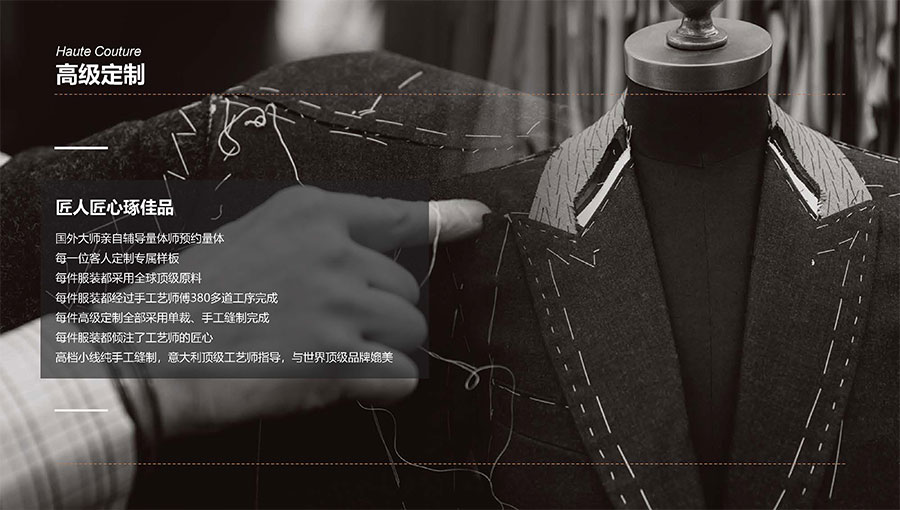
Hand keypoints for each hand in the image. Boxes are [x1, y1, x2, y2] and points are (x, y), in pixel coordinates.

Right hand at [107, 186, 488, 437]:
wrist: (142, 354)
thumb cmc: (188, 301)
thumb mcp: (251, 240)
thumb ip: (314, 245)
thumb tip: (368, 271)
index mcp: (310, 213)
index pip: (398, 214)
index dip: (446, 219)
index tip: (476, 218)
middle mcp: (332, 251)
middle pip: (408, 291)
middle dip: (385, 317)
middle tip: (334, 332)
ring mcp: (336, 304)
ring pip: (411, 332)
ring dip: (386, 351)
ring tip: (335, 358)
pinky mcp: (336, 359)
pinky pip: (401, 376)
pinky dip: (385, 387)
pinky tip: (350, 386)